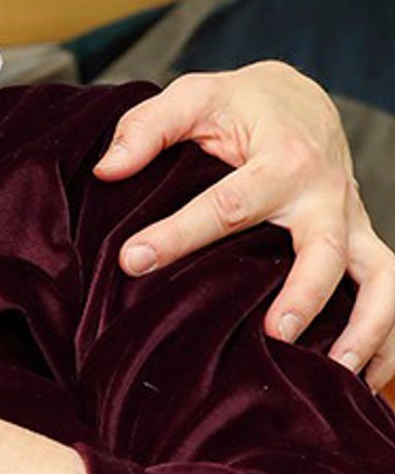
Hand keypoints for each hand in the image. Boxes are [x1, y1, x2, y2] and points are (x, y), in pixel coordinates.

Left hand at [93, 60, 394, 385]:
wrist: (300, 100)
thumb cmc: (240, 103)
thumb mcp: (193, 96)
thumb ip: (147, 127)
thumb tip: (107, 168)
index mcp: (282, 158)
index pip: (228, 203)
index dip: (178, 234)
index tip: (133, 260)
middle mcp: (326, 194)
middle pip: (325, 250)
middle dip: (304, 294)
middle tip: (275, 335)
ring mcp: (351, 222)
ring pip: (381, 278)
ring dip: (368, 328)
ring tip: (337, 371)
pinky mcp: (361, 242)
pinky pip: (392, 292)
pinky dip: (388, 337)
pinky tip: (363, 378)